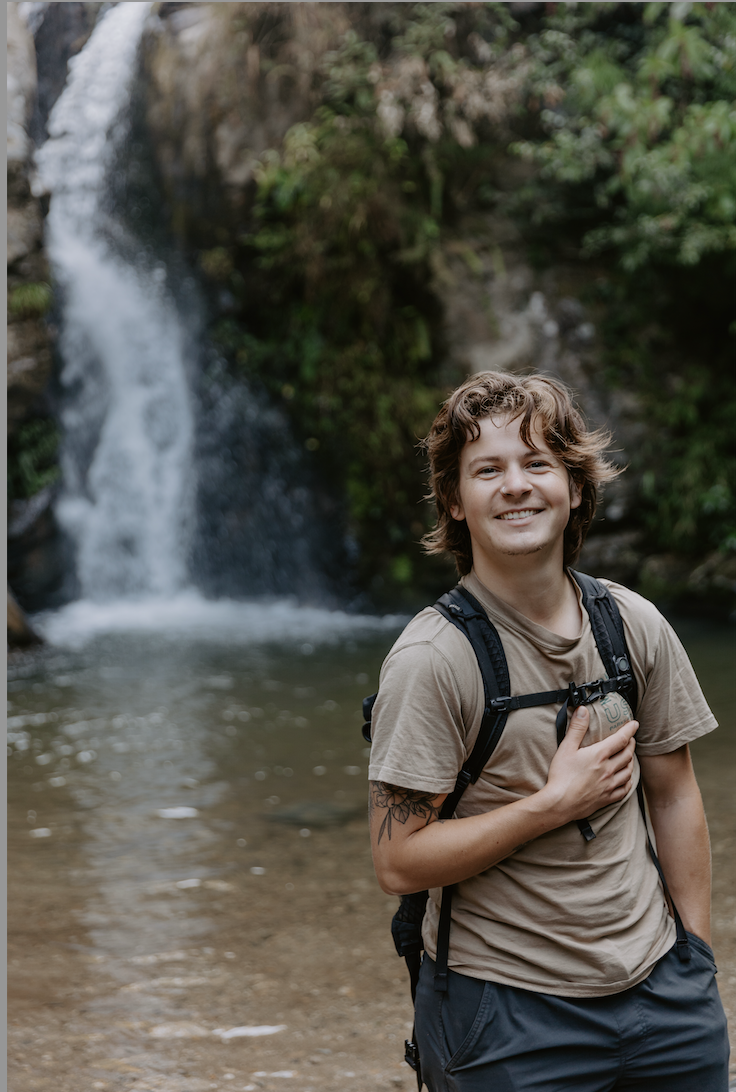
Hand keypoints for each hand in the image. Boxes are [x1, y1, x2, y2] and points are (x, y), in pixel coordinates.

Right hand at [544, 706, 637, 823]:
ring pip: (628, 772)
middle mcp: (608, 770)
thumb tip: (583, 710)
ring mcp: (609, 785)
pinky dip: (628, 782)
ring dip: (631, 762)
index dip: (629, 730)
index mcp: (599, 755)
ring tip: (629, 757)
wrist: (560, 803)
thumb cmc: (561, 776)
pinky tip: (626, 779)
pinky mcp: (606, 798)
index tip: (635, 724)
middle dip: (631, 744)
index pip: (620, 739)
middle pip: (627, 754)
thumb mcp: (566, 748)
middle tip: (631, 739)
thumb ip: (576, 728)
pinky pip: (624, 790)